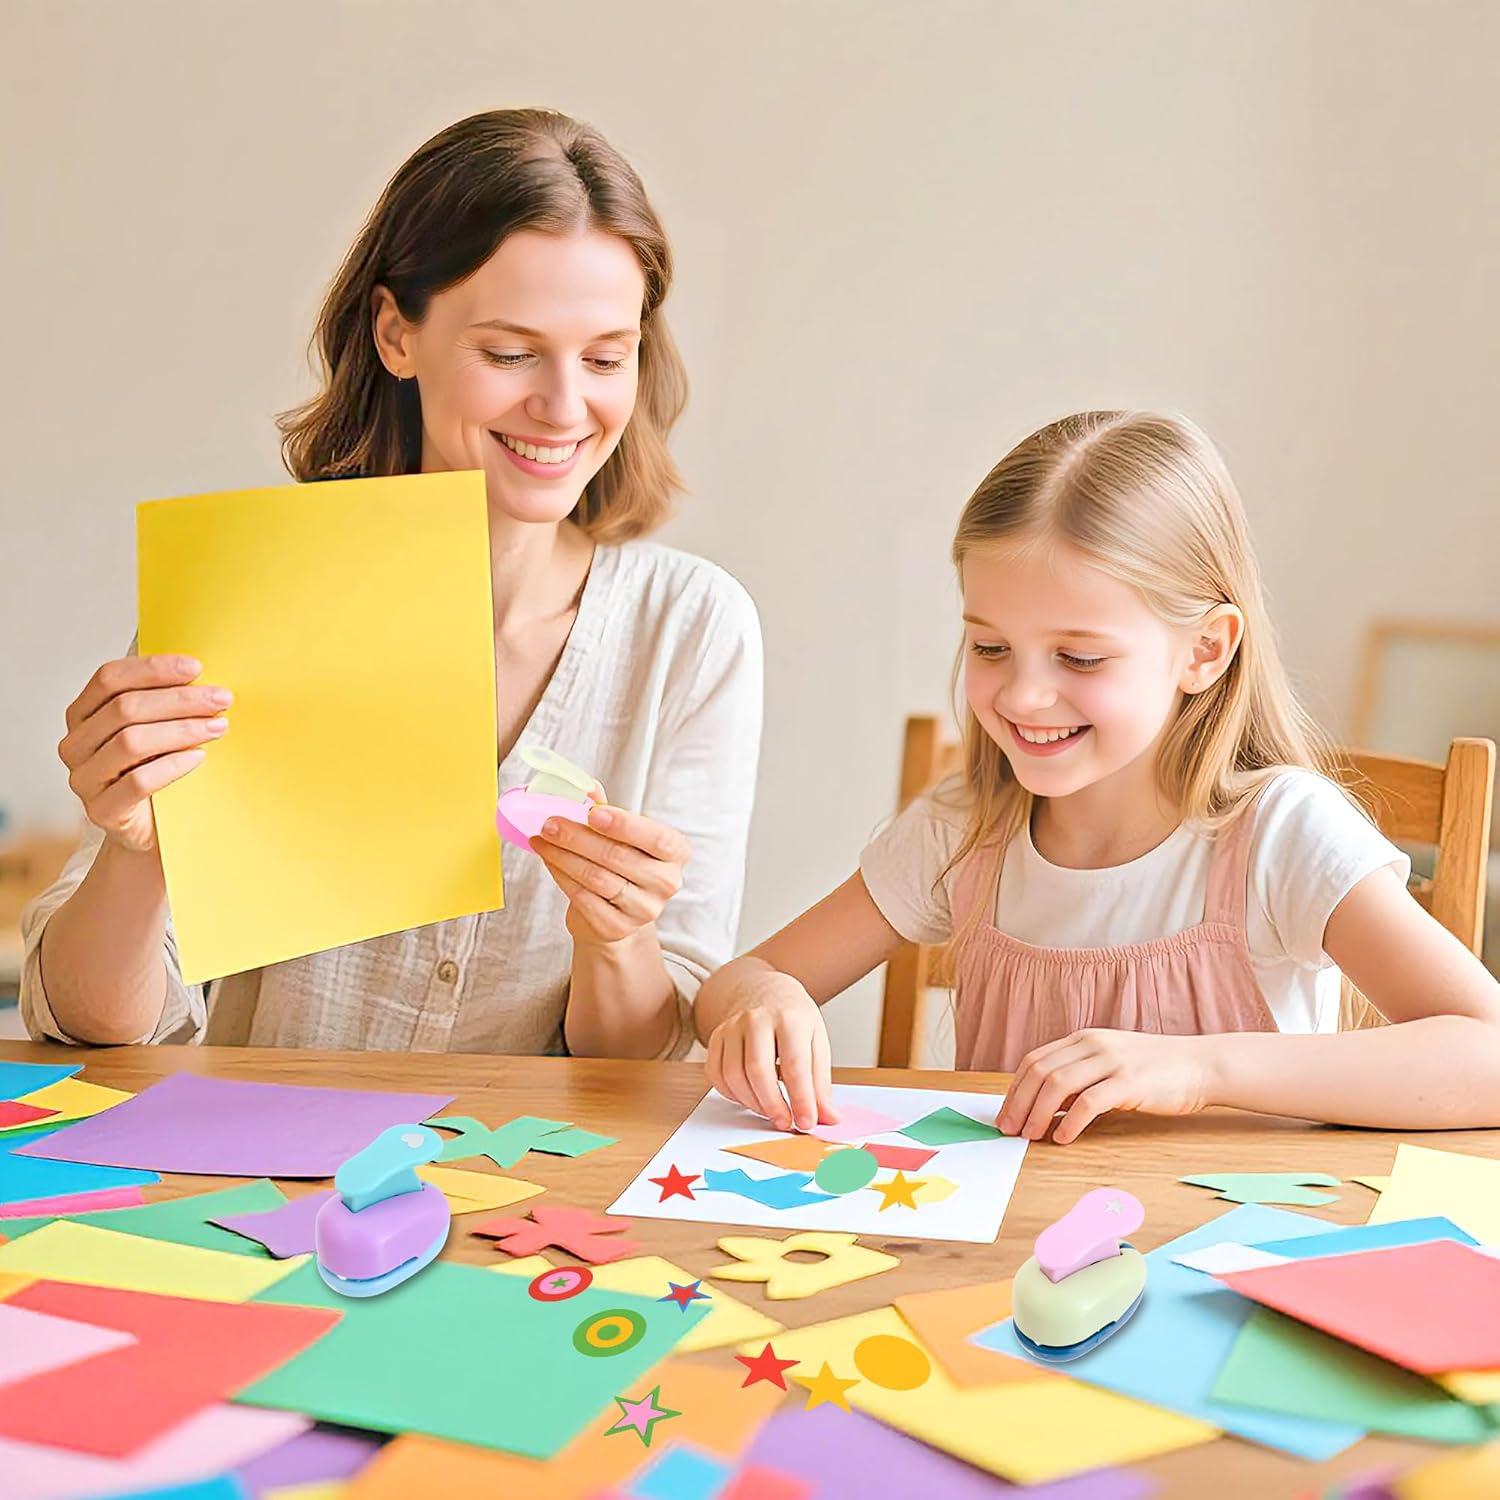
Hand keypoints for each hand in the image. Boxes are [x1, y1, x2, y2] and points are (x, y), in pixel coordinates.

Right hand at [57, 655, 230, 854]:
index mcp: (82, 714)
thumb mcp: (156, 728)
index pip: (109, 679)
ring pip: (131, 742)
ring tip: (218, 725)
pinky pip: (138, 782)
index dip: (153, 669)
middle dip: (180, 699)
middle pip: (124, 709)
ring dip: (182, 729)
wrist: (150, 828)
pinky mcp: (102, 811)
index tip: (196, 668)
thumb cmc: (156, 768)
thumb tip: (199, 671)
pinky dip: (173, 766)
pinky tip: (199, 757)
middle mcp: (75, 744)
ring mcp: (84, 779)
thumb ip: (163, 700)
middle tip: (221, 698)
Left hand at [532, 803, 689, 947]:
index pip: (657, 838)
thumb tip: (584, 786)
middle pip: (618, 856)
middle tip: (550, 823)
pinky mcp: (617, 928)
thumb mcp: (620, 833)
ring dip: (563, 855)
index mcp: (676, 852)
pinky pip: (583, 898)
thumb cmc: (620, 862)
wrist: (616, 911)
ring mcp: (644, 909)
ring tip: (542, 839)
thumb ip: (604, 808)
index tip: (592, 813)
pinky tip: (549, 861)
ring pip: (597, 878)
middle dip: (578, 837)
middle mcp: (667, 882)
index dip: (625, 825)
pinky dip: (561, 876)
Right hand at [705, 971, 835, 1131]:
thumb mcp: (817, 1042)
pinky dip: (732, 1094)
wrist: (765, 991)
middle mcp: (757, 1019)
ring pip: (734, 1075)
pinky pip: (717, 1074)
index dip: (801, 1099)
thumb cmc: (794, 1019)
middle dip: (772, 1105)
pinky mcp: (716, 1037)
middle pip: (758, 1070)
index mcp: (790, 1018)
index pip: (794, 1065)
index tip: (807, 1123)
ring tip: (771, 1111)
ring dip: (752, 1103)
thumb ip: (821, 1082)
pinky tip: (749, 1097)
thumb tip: (828, 1117)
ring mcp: (732, 1026)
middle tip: (785, 1123)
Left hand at [996, 1029, 1215, 1144]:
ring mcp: (1111, 1061)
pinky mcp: (1130, 1082)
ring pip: (1058, 1085)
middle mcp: (1092, 1045)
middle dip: (1018, 1103)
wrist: (1200, 1065)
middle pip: (1040, 1072)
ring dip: (1038, 1114)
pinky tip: (1063, 1138)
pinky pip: (1089, 1102)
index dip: (1014, 1089)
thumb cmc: (1153, 1070)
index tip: (1006, 1114)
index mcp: (1083, 1039)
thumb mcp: (1109, 1064)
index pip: (1034, 1061)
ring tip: (1031, 1136)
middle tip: (1009, 1130)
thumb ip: (1079, 1078)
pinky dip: (1070, 1122)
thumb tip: (1044, 1106)